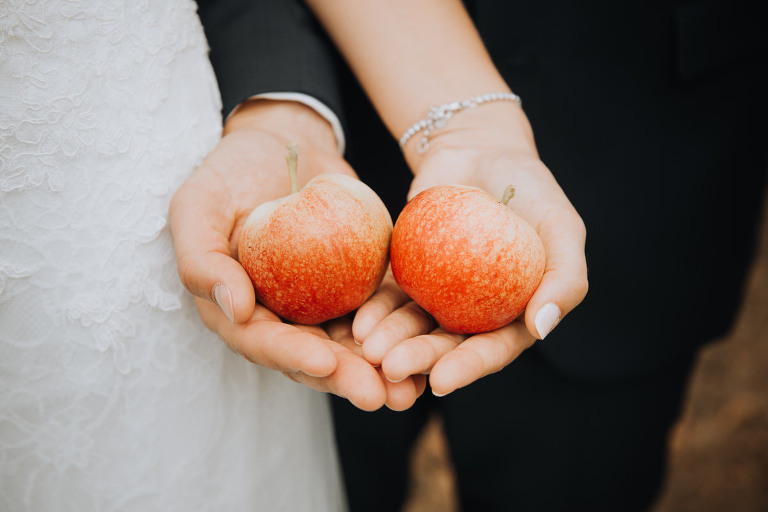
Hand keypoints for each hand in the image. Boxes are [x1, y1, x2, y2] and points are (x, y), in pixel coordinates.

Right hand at [169, 100, 421, 409]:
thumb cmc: (230, 172)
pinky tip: (429, 349)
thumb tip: (234, 309)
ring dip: (380, 370)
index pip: (262, 341)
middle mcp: (280, 317)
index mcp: (237, 310)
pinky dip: (400, 334)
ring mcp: (320, 306)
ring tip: (411, 390)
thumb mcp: (198, 206)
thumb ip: (202, 260)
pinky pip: (379, 315)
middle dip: (345, 378)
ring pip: (351, 346)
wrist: (284, 144)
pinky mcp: (355, 289)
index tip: (323, 361)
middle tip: (378, 396)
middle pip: (312, 355)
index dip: (291, 354)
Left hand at [357, 101, 588, 395]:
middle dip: (418, 359)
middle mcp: (473, 312)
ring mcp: (438, 294)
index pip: (492, 349)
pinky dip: (374, 309)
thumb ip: (564, 278)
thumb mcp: (562, 228)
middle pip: (445, 344)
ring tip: (367, 347)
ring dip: (389, 340)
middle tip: (390, 366)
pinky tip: (357, 322)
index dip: (469, 368)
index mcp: (513, 314)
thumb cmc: (532, 190)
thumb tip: (542, 329)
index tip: (441, 381)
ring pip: (411, 325)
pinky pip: (388, 294)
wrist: (480, 150)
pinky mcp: (408, 272)